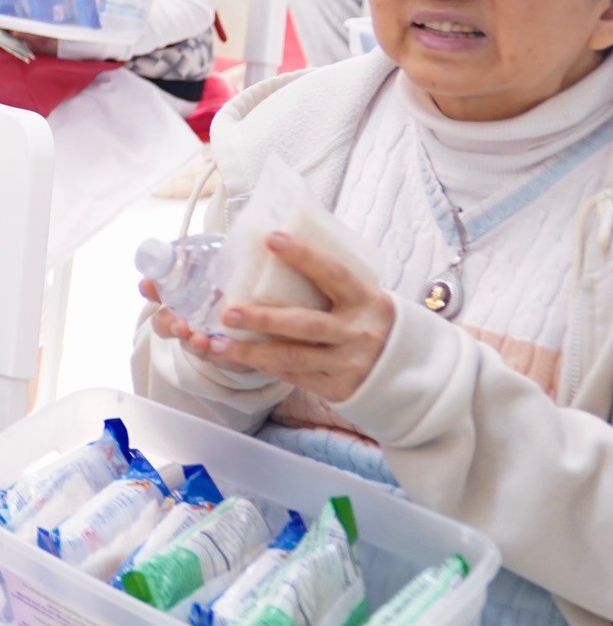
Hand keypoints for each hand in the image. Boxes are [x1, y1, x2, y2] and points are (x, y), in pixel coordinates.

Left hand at [146, 233, 396, 403]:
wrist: (409, 371)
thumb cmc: (369, 320)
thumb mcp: (362, 296)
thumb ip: (329, 280)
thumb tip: (276, 242)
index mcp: (366, 300)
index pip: (333, 274)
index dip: (304, 255)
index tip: (271, 238)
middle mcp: (358, 333)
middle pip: (307, 325)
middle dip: (264, 319)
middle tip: (228, 311)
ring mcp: (348, 364)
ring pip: (293, 358)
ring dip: (251, 351)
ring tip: (216, 343)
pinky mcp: (337, 388)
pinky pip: (293, 376)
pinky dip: (262, 366)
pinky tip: (235, 356)